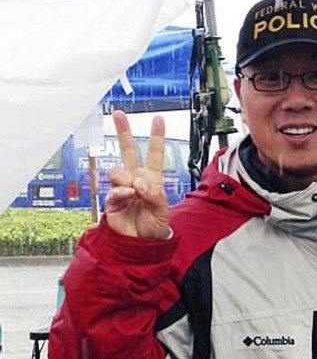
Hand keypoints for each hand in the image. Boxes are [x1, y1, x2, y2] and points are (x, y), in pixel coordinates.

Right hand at [106, 110, 169, 238]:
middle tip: (119, 115)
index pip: (154, 154)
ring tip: (136, 193)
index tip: (158, 119)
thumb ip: (154, 195)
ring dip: (128, 179)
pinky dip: (123, 192)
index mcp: (151, 179)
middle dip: (123, 132)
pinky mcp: (111, 199)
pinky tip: (129, 196)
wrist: (140, 243)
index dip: (156, 137)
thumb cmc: (154, 226)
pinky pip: (114, 189)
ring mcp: (122, 188)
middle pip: (128, 151)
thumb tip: (139, 182)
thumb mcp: (162, 211)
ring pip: (118, 170)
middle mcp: (135, 179)